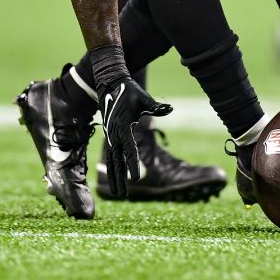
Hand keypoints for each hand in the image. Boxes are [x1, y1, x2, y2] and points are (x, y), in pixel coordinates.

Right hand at [98, 77, 171, 196]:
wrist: (111, 83)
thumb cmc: (129, 91)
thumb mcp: (143, 97)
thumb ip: (155, 106)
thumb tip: (169, 109)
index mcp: (123, 126)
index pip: (130, 150)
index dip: (133, 165)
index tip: (137, 178)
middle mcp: (115, 134)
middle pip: (117, 161)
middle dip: (120, 179)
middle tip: (123, 195)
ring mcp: (111, 135)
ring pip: (112, 161)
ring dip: (114, 177)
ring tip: (118, 193)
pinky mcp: (110, 135)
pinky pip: (110, 155)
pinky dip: (111, 168)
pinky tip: (113, 179)